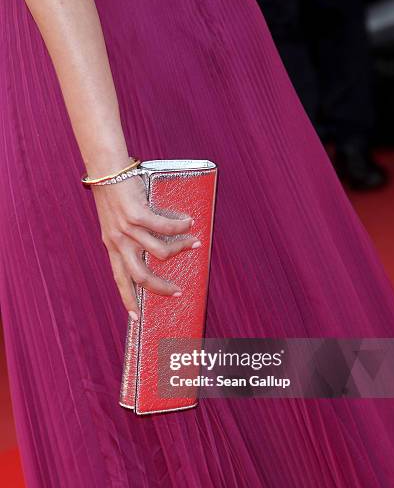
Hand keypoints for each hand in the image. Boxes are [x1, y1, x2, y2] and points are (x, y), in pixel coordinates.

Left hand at [92, 175, 199, 318]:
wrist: (106, 169)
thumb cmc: (114, 194)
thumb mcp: (118, 223)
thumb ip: (133, 238)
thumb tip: (163, 248)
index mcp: (112, 246)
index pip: (120, 280)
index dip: (128, 300)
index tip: (136, 318)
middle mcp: (118, 241)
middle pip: (141, 276)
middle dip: (161, 287)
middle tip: (177, 291)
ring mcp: (127, 229)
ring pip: (160, 251)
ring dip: (180, 248)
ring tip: (193, 242)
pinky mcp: (136, 214)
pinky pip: (164, 227)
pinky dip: (180, 226)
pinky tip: (188, 222)